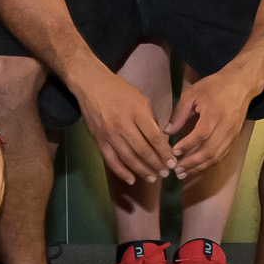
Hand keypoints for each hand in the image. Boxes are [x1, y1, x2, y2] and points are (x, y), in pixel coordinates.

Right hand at [73, 68, 175, 184]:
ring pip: (128, 158)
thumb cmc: (119, 90)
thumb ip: (150, 119)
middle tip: (166, 173)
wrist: (91, 84)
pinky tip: (132, 179)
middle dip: (156, 165)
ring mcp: (109, 133)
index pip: (154, 138)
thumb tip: (160, 140)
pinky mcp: (99, 139)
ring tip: (153, 178)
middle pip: (142, 150)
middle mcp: (123, 124)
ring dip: (142, 171)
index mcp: (137, 112)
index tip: (173, 162)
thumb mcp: (141, 98)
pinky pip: (111, 159)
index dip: (165, 153)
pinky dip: (121, 172)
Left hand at [167, 68, 258, 176]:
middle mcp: (225, 128)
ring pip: (216, 156)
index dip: (187, 146)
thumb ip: (179, 113)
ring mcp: (232, 135)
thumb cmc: (214, 86)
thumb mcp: (192, 94)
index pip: (201, 135)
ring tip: (184, 173)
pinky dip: (209, 163)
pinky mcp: (235, 138)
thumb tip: (167, 131)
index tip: (174, 152)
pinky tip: (198, 167)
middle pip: (209, 151)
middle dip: (192, 163)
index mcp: (214, 114)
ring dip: (200, 167)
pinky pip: (222, 155)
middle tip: (176, 170)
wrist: (241, 84)